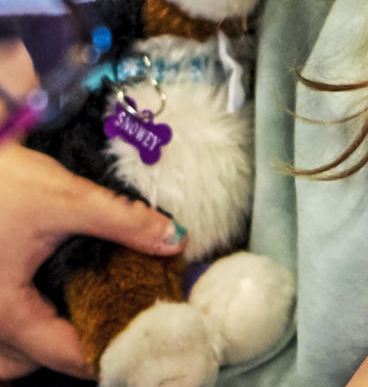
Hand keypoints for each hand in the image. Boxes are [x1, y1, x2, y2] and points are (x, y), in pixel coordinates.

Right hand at [0, 144, 184, 380]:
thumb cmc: (0, 181)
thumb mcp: (67, 199)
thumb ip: (124, 222)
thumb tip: (174, 240)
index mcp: (7, 314)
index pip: (69, 356)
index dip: (113, 347)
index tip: (148, 332)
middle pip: (34, 363)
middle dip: (77, 349)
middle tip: (118, 319)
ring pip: (10, 356)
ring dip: (41, 345)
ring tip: (81, 315)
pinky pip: (2, 332)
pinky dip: (23, 329)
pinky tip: (43, 302)